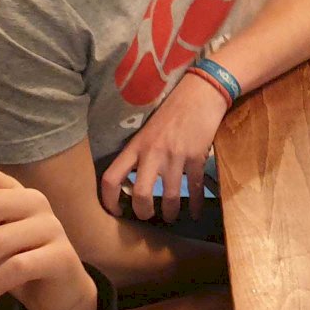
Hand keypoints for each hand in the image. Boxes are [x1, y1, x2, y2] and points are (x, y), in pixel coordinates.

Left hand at [99, 73, 228, 224]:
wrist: (200, 93)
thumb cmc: (172, 111)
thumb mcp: (147, 131)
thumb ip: (139, 154)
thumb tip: (132, 180)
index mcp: (135, 146)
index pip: (112, 178)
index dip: (109, 201)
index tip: (115, 211)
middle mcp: (152, 153)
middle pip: (140, 195)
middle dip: (144, 212)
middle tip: (147, 216)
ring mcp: (176, 156)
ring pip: (170, 197)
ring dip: (171, 212)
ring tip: (172, 216)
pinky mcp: (196, 157)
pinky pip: (195, 188)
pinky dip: (196, 204)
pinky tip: (196, 211)